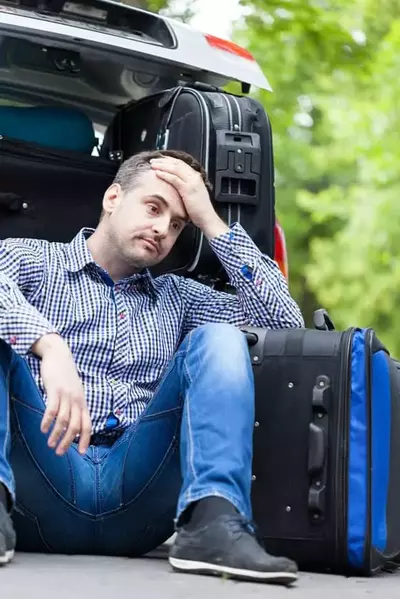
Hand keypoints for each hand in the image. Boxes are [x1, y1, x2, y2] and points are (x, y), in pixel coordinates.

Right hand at [32, 334, 91, 455]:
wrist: (60, 355)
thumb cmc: (66, 376)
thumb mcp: (75, 391)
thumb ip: (75, 406)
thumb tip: (73, 423)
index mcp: (82, 402)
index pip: (87, 424)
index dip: (85, 439)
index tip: (80, 453)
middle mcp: (77, 401)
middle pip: (75, 426)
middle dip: (68, 442)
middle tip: (59, 453)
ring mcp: (66, 396)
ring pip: (63, 420)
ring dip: (56, 434)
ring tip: (50, 444)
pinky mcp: (55, 391)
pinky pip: (52, 409)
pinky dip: (47, 421)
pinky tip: (42, 429)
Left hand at [150, 157, 217, 229]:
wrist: (207, 218)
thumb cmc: (199, 209)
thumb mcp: (192, 194)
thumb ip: (185, 187)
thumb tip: (174, 184)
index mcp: (196, 177)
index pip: (181, 164)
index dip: (169, 160)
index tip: (160, 159)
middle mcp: (195, 177)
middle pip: (177, 163)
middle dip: (164, 160)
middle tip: (153, 160)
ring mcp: (192, 182)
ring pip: (175, 169)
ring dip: (162, 165)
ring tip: (153, 165)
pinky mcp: (188, 189)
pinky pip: (174, 179)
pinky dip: (165, 174)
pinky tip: (158, 173)